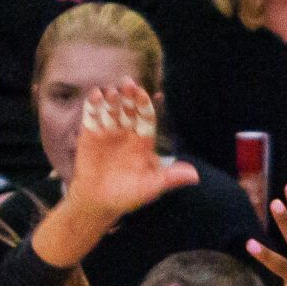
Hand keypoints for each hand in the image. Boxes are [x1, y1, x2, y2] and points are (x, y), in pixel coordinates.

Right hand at [56, 82, 198, 229]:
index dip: (145, 105)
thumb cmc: (127, 195)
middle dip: (129, 96)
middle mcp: (127, 131)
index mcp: (143, 140)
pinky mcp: (90, 133)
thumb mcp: (150, 187)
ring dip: (112, 98)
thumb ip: (170, 179)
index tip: (144, 94)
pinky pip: (92, 115)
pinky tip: (96, 96)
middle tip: (128, 83)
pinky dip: (93, 104)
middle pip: (129, 108)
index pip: (146, 118)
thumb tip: (196, 177)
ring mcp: (108, 130)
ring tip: (113, 92)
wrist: (99, 202)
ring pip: (112, 108)